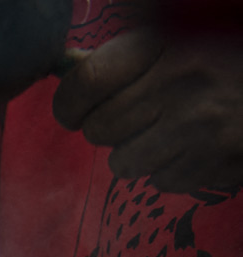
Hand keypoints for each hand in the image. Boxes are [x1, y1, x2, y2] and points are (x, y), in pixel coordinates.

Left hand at [52, 30, 242, 191]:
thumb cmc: (218, 62)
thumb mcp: (172, 44)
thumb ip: (122, 60)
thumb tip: (68, 75)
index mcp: (163, 46)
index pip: (86, 82)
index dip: (67, 104)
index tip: (70, 112)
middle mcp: (179, 83)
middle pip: (98, 129)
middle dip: (106, 130)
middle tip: (132, 120)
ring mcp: (198, 124)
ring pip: (123, 163)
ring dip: (136, 154)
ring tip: (166, 133)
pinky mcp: (215, 160)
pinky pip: (161, 182)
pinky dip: (170, 170)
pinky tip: (192, 147)